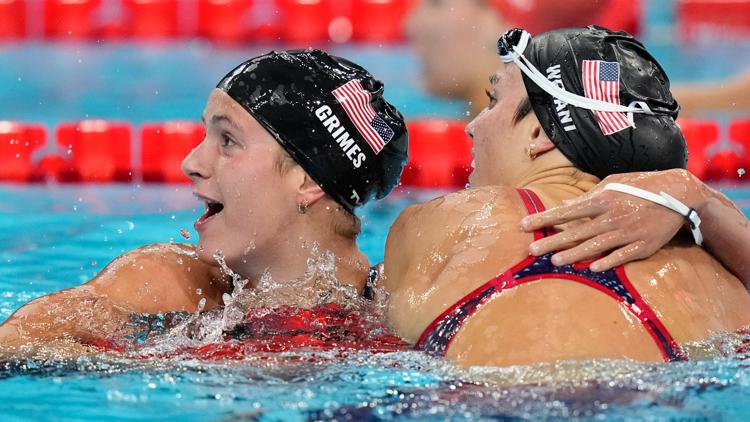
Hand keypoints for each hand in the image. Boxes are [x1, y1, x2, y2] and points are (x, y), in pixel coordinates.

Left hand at [520, 170, 702, 271]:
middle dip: (551, 241)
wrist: (679, 194)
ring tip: (553, 262)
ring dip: (573, 254)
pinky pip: (622, 256)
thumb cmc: (641, 186)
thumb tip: (565, 205)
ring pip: (595, 246)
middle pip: (576, 231)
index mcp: (603, 199)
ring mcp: (627, 232)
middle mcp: (612, 216)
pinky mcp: (643, 245)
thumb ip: (589, 195)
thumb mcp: (613, 183)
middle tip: (530, 249)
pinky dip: (607, 262)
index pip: (567, 211)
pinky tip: (591, 268)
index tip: (524, 225)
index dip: (544, 218)